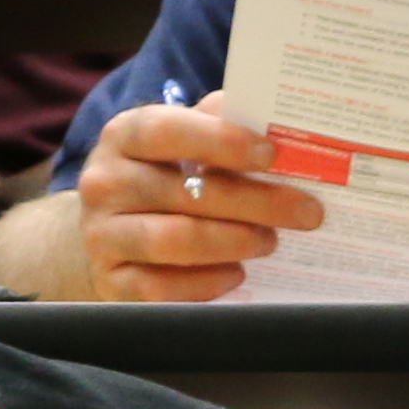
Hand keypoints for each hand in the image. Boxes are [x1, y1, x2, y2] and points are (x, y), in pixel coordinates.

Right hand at [71, 88, 318, 302]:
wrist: (109, 233)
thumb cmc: (162, 179)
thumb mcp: (181, 144)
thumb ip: (219, 125)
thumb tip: (276, 119)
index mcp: (124, 137)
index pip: (166, 131)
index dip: (221, 141)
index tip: (272, 154)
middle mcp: (104, 183)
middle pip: (185, 192)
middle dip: (256, 203)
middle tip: (306, 212)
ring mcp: (101, 235)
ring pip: (175, 241)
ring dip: (234, 242)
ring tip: (269, 241)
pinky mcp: (110, 281)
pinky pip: (163, 288)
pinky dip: (208, 282)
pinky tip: (236, 274)